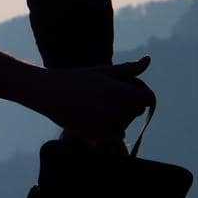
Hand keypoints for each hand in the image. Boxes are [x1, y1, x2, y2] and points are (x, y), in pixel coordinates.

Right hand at [28, 55, 153, 143]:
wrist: (49, 93)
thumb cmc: (78, 78)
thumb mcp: (104, 71)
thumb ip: (129, 70)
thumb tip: (147, 60)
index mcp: (122, 94)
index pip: (148, 98)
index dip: (141, 91)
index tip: (127, 85)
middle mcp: (119, 113)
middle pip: (137, 110)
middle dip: (129, 101)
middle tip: (106, 90)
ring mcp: (109, 127)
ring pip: (125, 122)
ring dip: (118, 113)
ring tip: (96, 100)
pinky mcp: (99, 137)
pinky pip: (113, 132)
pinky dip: (107, 124)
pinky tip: (91, 112)